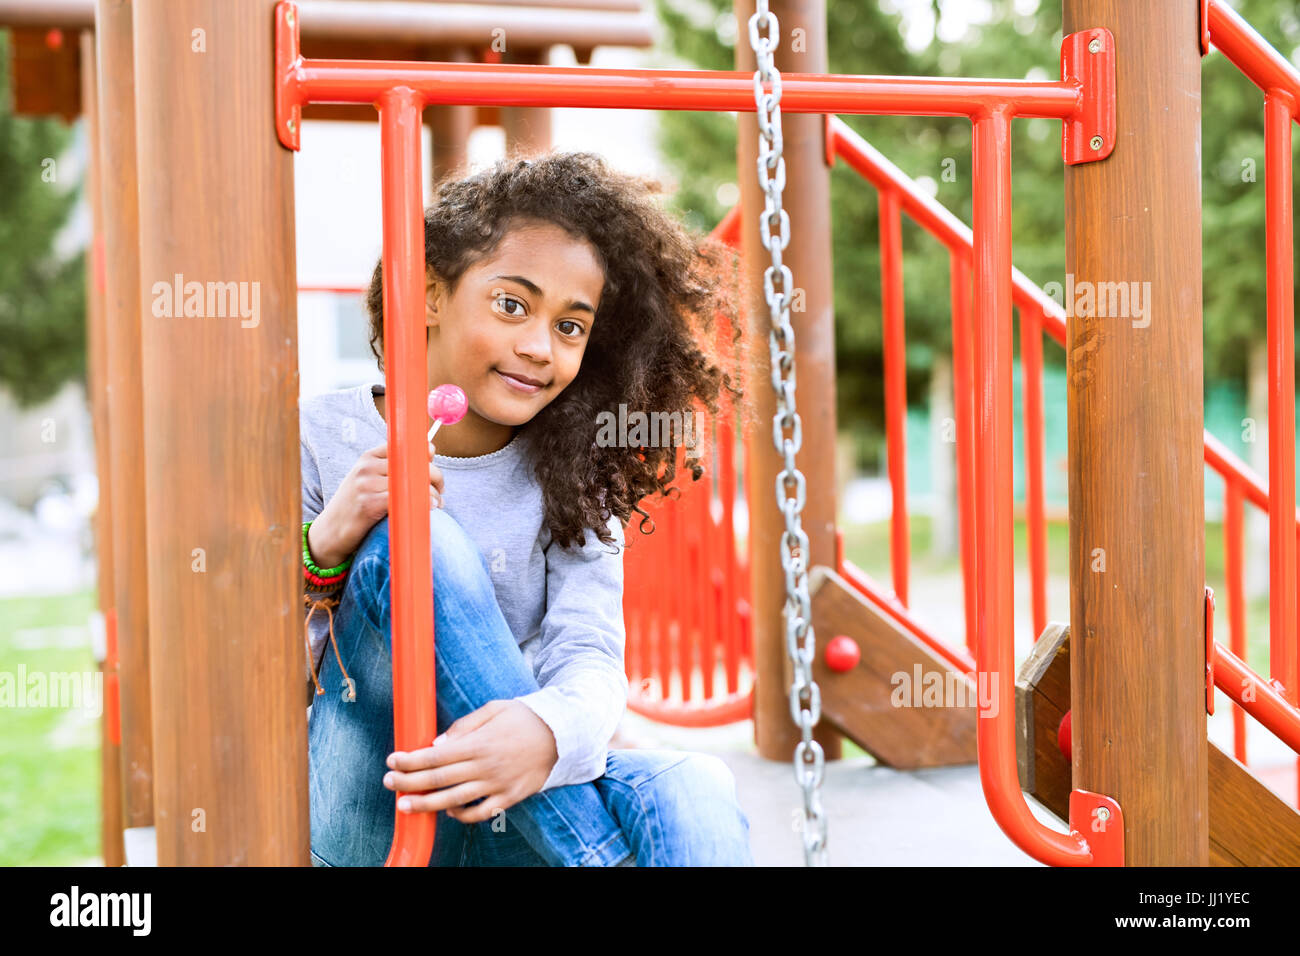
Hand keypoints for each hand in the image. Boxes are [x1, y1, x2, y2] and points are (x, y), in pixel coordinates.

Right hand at [308, 441, 444, 567]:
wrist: (329, 532)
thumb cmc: (355, 506)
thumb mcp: (369, 480)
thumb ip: (394, 467)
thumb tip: (430, 449)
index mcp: (368, 457)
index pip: (405, 447)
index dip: (425, 458)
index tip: (433, 473)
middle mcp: (366, 467)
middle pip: (412, 462)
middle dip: (434, 476)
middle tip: (440, 491)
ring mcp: (366, 484)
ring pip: (411, 480)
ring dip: (431, 492)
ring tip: (437, 503)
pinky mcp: (368, 504)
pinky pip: (404, 497)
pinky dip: (421, 502)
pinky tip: (429, 508)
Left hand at [383, 700, 558, 822]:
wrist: (562, 735)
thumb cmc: (524, 717)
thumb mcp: (494, 709)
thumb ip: (463, 727)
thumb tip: (436, 746)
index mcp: (479, 743)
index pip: (435, 756)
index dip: (410, 760)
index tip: (392, 760)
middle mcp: (485, 767)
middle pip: (438, 780)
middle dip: (408, 782)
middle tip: (388, 782)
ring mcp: (497, 785)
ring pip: (453, 801)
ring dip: (425, 804)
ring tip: (405, 805)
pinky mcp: (509, 798)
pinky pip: (480, 814)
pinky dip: (460, 815)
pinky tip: (446, 811)